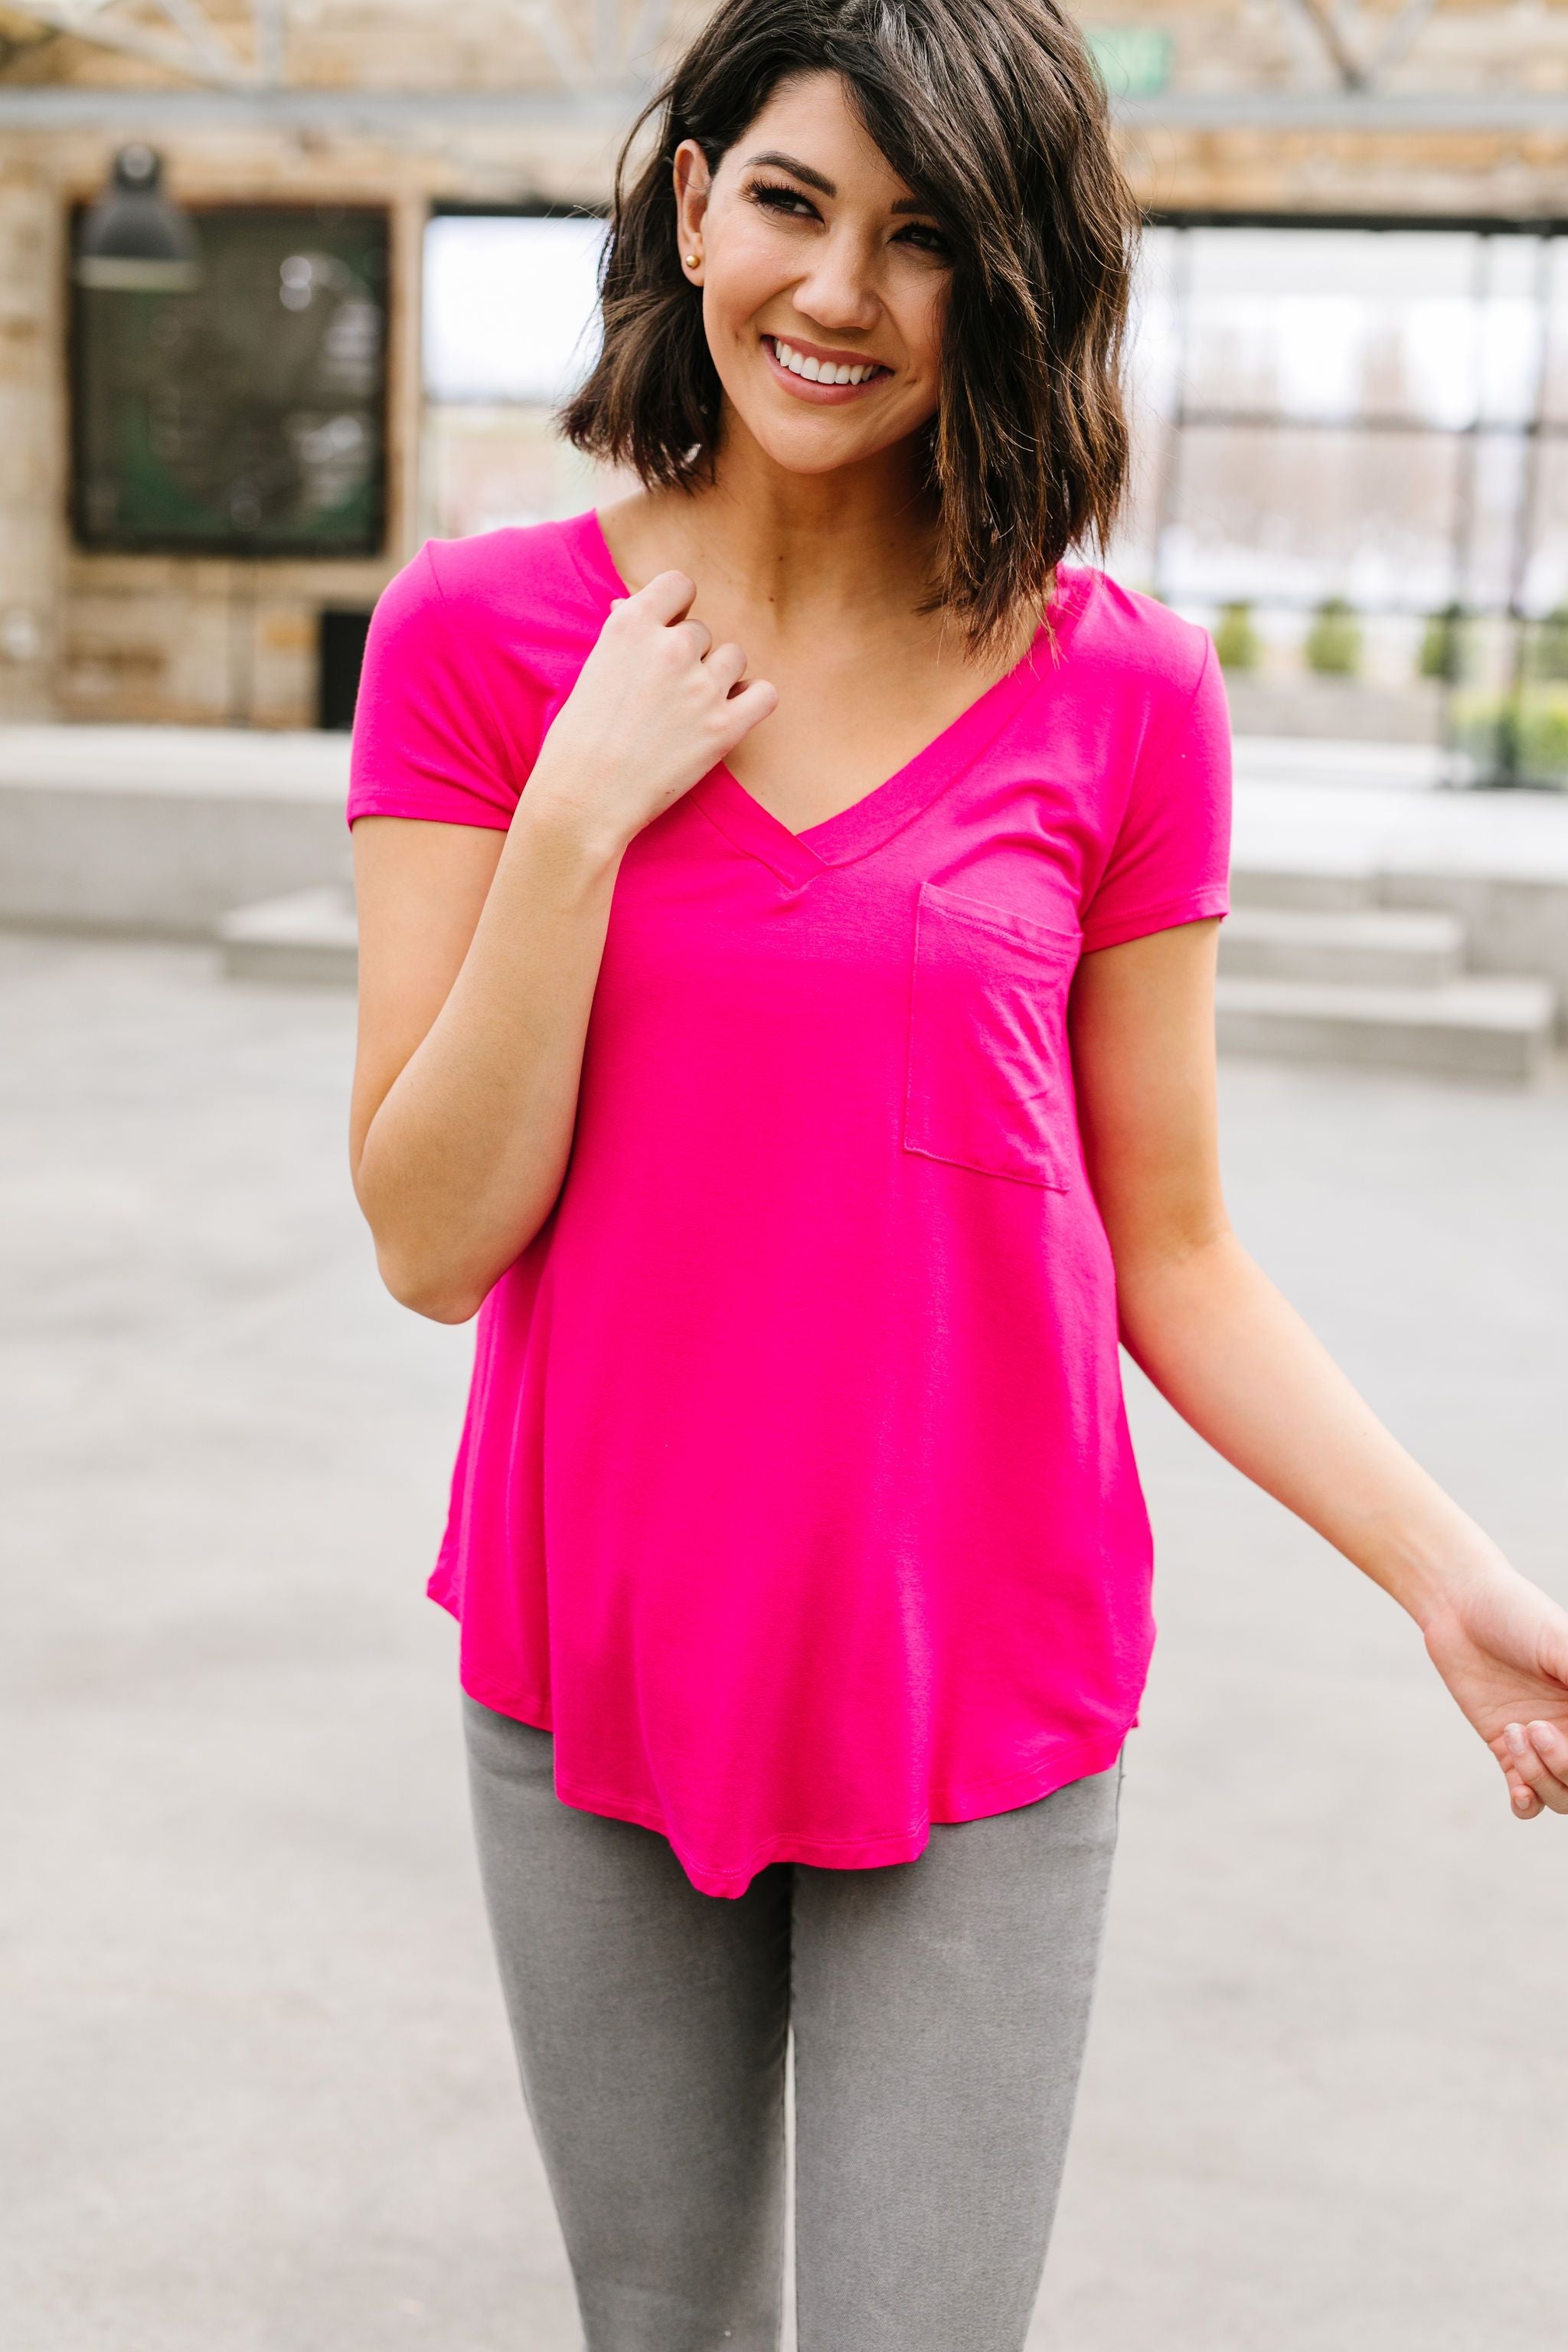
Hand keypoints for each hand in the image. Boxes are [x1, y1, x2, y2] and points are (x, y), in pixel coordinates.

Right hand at [525, 570, 776, 854]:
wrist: (584, 798)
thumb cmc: (577, 739)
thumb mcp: (592, 669)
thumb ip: (623, 635)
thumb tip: (632, 605)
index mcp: (631, 623)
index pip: (680, 584)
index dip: (677, 608)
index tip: (667, 633)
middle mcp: (671, 646)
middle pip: (704, 631)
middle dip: (690, 657)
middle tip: (665, 694)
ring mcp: (701, 686)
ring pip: (734, 658)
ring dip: (719, 678)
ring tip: (692, 709)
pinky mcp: (724, 727)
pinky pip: (764, 695)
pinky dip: (752, 703)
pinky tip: (730, 715)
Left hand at [1421, 1561, 1567, 1816]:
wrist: (1459, 1606)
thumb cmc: (1516, 1613)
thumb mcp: (1560, 1643)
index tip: (1564, 1727)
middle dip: (1566, 1768)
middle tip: (1535, 1728)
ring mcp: (1544, 1742)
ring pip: (1562, 1796)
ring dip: (1542, 1778)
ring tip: (1514, 1733)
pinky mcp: (1506, 1748)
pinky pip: (1526, 1797)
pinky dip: (1526, 1802)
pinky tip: (1516, 1786)